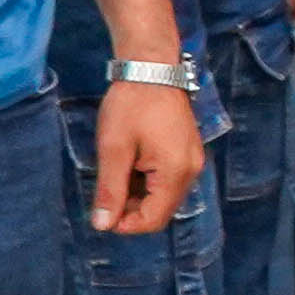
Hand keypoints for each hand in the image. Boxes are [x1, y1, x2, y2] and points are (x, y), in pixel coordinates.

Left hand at [91, 78, 202, 235]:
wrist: (152, 68)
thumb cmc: (131, 106)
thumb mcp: (113, 149)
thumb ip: (109, 190)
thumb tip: (102, 225)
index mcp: (175, 172)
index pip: (154, 219)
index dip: (126, 224)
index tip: (101, 213)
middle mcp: (191, 171)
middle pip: (162, 210)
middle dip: (132, 211)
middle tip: (105, 194)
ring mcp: (192, 160)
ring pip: (165, 196)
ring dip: (139, 196)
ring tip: (116, 176)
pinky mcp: (188, 152)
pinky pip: (169, 180)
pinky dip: (148, 182)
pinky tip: (131, 166)